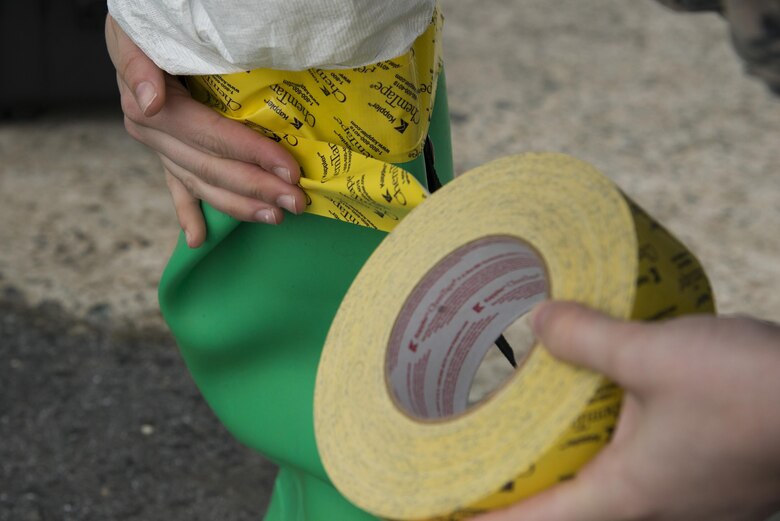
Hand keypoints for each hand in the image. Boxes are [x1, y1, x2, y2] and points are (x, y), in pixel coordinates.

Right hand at [105, 15, 305, 247]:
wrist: (137, 25)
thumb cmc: (149, 24)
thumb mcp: (139, 35)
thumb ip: (140, 66)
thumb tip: (152, 103)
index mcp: (152, 109)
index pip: (212, 137)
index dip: (252, 155)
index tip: (289, 171)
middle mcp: (153, 134)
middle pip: (212, 168)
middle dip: (258, 188)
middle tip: (297, 202)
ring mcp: (159, 148)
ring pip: (203, 184)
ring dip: (238, 206)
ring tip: (274, 218)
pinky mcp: (164, 152)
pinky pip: (177, 188)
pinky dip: (187, 214)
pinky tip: (198, 240)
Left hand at [478, 301, 779, 520]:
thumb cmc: (753, 395)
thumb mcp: (655, 357)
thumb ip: (589, 339)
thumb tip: (539, 322)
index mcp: (626, 496)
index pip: (534, 520)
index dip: (482, 517)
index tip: (440, 507)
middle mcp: (649, 504)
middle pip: (563, 508)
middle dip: (516, 487)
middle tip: (474, 457)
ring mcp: (681, 493)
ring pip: (599, 485)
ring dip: (559, 462)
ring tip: (522, 429)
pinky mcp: (700, 470)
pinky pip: (633, 463)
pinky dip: (599, 440)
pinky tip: (593, 404)